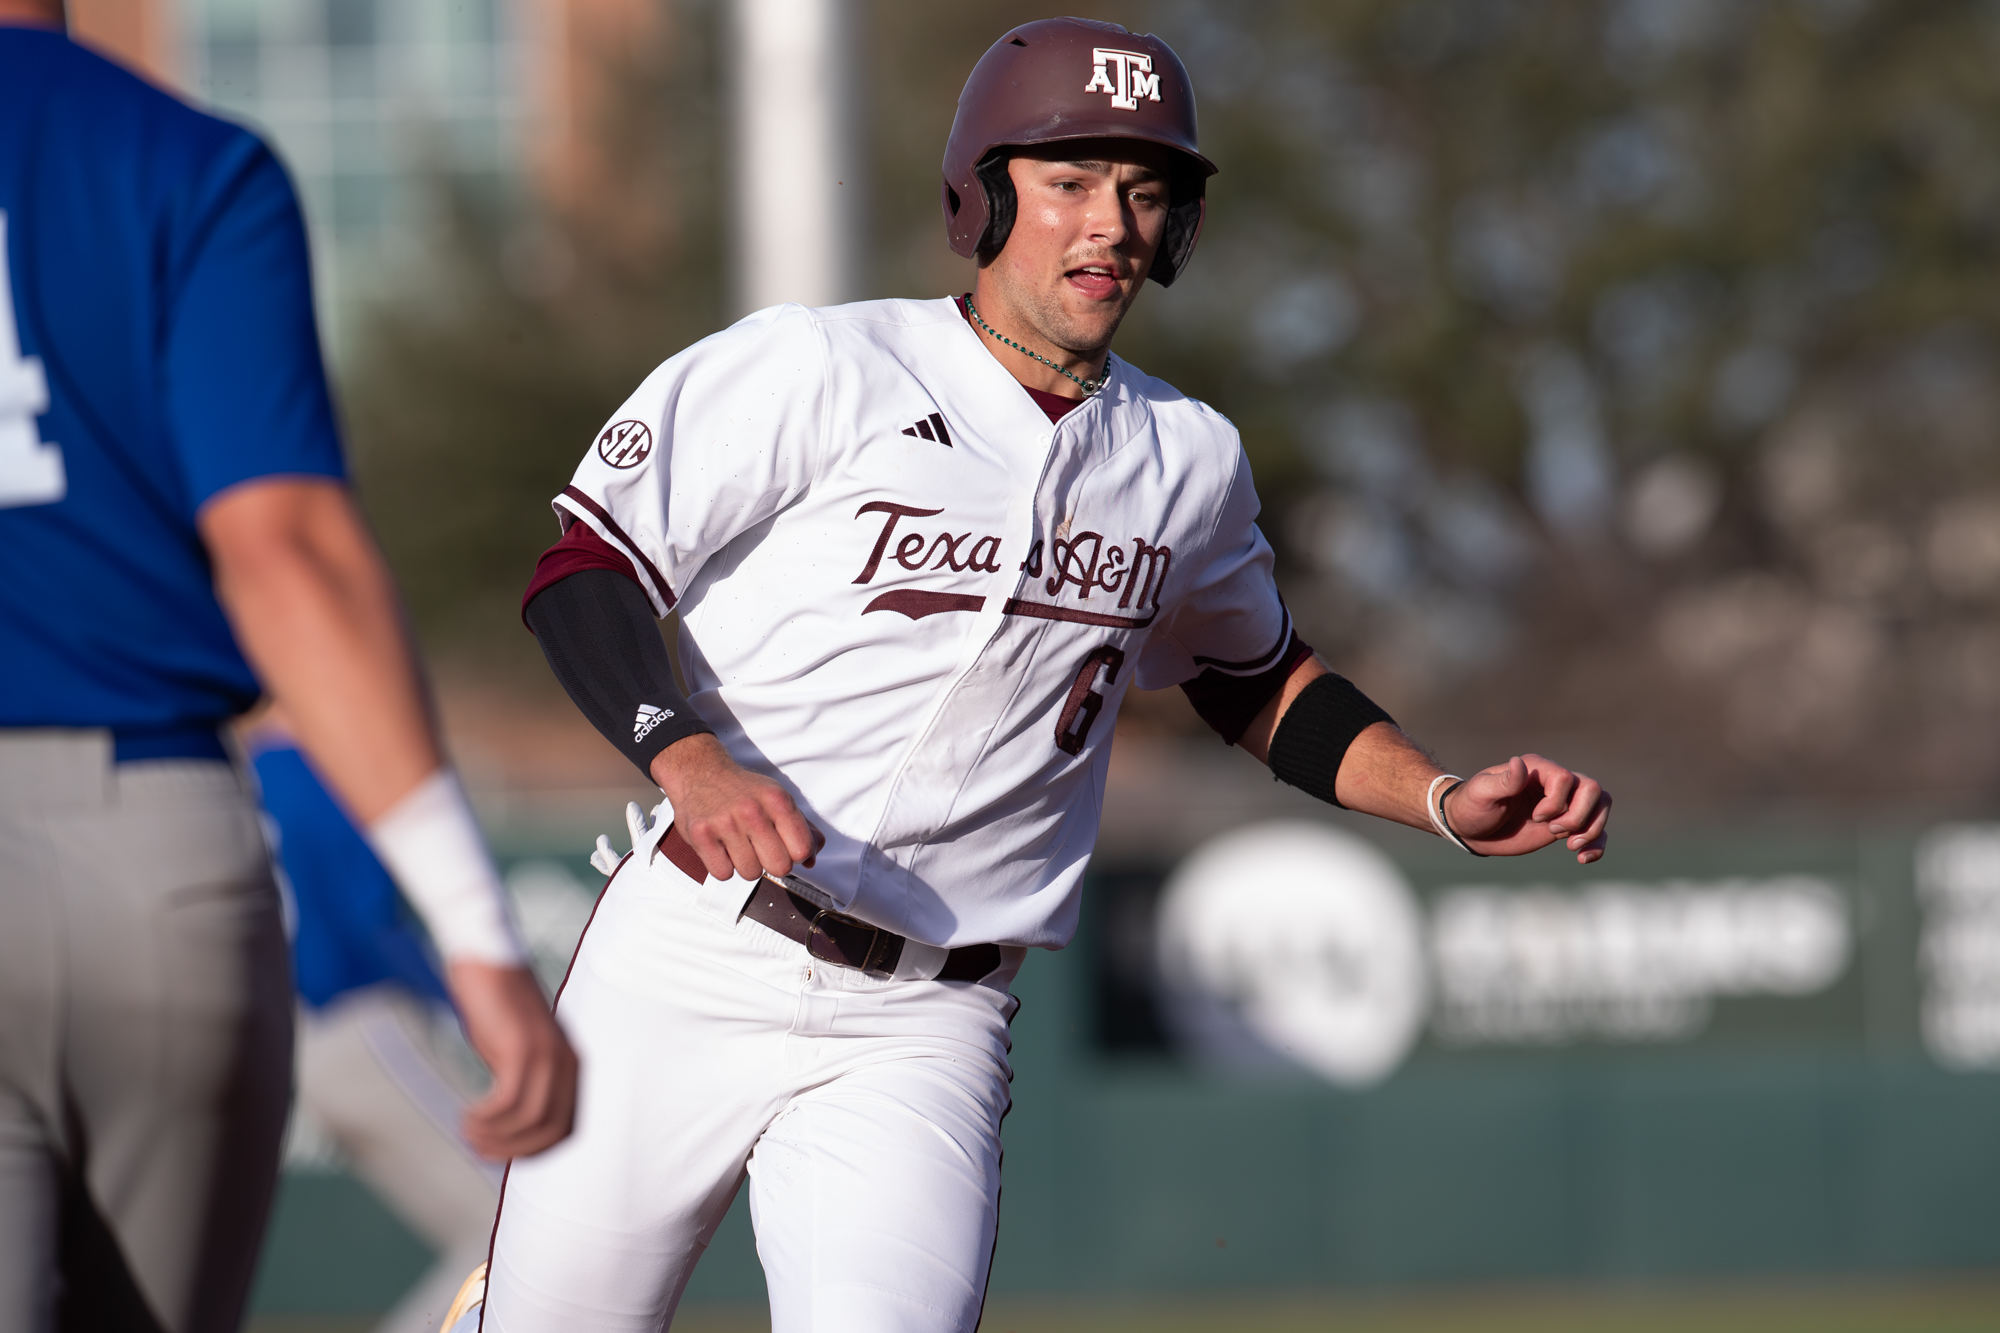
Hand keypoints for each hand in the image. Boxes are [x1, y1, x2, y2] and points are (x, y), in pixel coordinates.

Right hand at [446, 961, 578, 1160]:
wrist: (487, 958)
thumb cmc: (495, 1004)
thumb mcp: (514, 1051)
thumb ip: (521, 1083)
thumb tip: (509, 1125)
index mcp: (570, 1066)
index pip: (565, 1129)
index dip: (533, 1150)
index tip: (499, 1154)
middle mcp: (567, 1063)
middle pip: (551, 1131)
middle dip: (512, 1150)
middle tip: (476, 1147)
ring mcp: (547, 1055)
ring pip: (530, 1121)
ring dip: (494, 1136)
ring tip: (467, 1129)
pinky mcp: (522, 1048)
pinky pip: (509, 1102)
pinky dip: (486, 1118)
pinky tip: (467, 1114)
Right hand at [651, 734, 822, 880]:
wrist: (700, 772)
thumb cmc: (743, 790)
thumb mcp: (778, 798)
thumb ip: (802, 828)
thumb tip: (812, 860)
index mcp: (777, 800)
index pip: (802, 849)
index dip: (795, 855)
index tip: (784, 847)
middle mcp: (752, 810)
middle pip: (780, 867)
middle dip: (771, 863)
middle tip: (760, 848)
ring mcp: (725, 823)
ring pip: (751, 873)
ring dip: (746, 865)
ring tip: (738, 844)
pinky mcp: (701, 835)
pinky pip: (723, 874)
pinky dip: (723, 867)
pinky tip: (721, 848)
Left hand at [1442, 754, 1610, 863]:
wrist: (1470, 827)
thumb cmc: (1471, 806)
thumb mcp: (1482, 793)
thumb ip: (1503, 781)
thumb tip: (1519, 764)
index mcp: (1536, 769)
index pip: (1566, 779)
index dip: (1556, 802)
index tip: (1535, 817)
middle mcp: (1554, 783)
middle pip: (1592, 789)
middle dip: (1578, 815)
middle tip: (1552, 831)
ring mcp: (1563, 804)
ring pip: (1601, 804)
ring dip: (1592, 828)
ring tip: (1569, 846)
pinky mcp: (1565, 824)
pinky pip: (1596, 828)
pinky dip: (1597, 844)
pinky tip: (1582, 859)